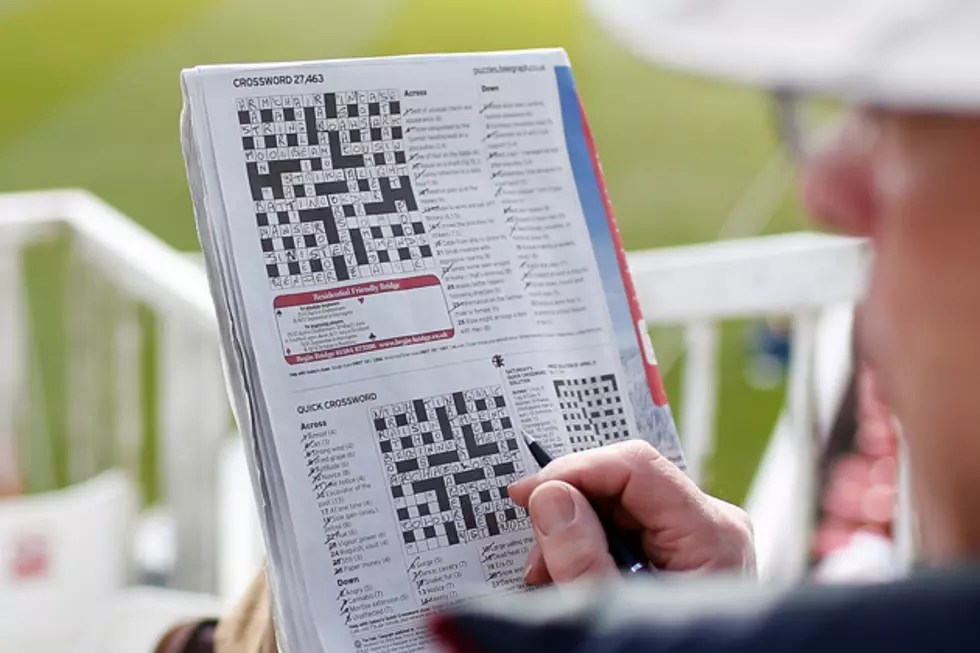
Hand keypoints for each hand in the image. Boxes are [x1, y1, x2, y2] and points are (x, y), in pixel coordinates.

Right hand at [508, 440, 754, 584]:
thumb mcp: (612, 611)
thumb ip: (579, 557)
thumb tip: (550, 498)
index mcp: (709, 535)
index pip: (634, 466)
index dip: (574, 470)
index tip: (528, 492)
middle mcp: (710, 524)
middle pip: (623, 480)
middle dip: (569, 507)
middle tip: (536, 552)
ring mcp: (698, 534)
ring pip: (618, 500)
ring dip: (573, 528)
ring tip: (551, 574)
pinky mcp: (681, 546)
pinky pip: (626, 523)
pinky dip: (589, 541)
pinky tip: (573, 573)